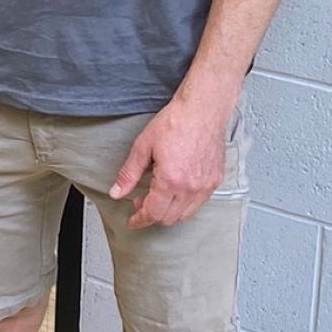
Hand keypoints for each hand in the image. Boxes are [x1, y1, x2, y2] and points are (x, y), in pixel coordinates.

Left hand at [108, 94, 232, 228]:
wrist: (202, 110)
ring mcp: (205, 186)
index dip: (140, 220)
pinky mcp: (215, 180)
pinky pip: (199, 203)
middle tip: (140, 203)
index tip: (133, 221)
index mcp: (171, 180)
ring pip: (185, 215)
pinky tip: (175, 190)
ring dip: (169, 212)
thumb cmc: (176, 122)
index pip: (153, 213)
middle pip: (168, 218)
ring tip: (157, 196)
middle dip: (152, 215)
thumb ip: (129, 174)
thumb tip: (116, 192)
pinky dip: (185, 203)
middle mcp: (191, 187)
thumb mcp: (143, 147)